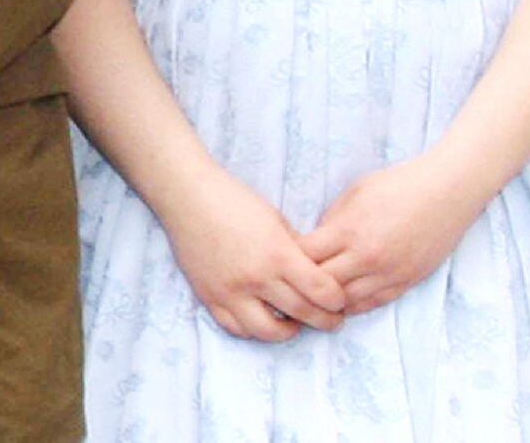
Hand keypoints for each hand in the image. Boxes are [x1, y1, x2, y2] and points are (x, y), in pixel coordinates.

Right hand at [156, 166, 347, 342]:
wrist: (189, 197)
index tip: (340, 301)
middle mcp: (256, 277)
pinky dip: (254, 329)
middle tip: (332, 320)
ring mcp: (230, 291)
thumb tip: (313, 273)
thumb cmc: (235, 201)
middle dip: (324, 320)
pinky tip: (263, 319)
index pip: (320, 290)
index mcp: (277, 253)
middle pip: (301, 313)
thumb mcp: (275, 220)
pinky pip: (236, 328)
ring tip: (295, 323)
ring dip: (289, 332)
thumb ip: (295, 249)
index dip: (336, 300)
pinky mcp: (209, 297)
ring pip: (268, 332)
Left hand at [298, 152, 489, 316]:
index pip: (305, 258)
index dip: (290, 260)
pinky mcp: (406, 282)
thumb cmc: (398, 184)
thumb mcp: (355, 193)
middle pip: (322, 285)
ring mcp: (389, 274)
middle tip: (292, 284)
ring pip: (346, 302)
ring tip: (314, 298)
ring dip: (328, 301)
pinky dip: (353, 305)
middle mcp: (367, 258)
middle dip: (304, 284)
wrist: (446, 191)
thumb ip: (332, 220)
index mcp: (349, 231)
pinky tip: (341, 302)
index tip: (282, 258)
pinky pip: (372, 304)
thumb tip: (314, 243)